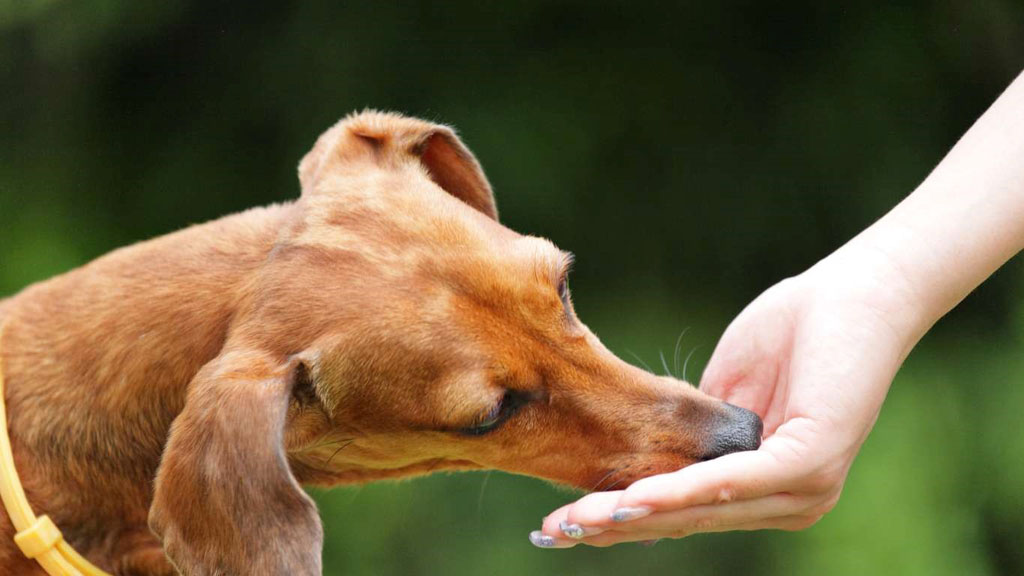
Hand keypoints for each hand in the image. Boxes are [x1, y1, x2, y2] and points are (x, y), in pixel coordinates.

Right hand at [533, 250, 920, 547]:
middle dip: (611, 528)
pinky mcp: (810, 464)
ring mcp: (803, 490)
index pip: (681, 512)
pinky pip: (732, 485)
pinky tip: (633, 497)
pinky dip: (679, 492)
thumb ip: (691, 433)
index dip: (619, 517)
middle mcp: (785, 503)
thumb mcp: (723, 392)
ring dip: (634, 516)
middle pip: (683, 522)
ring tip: (577, 521)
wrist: (855, 293)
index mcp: (765, 487)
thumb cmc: (795, 333)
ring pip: (701, 512)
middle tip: (550, 533)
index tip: (561, 522)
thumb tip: (643, 460)